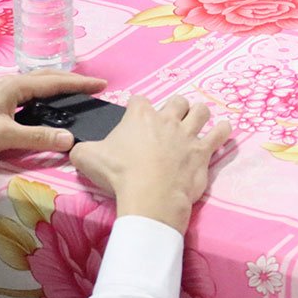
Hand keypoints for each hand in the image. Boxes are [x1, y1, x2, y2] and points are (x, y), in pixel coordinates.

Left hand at [0, 71, 107, 166]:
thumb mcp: (4, 135)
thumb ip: (38, 137)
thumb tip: (70, 139)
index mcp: (14, 85)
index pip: (55, 81)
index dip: (79, 83)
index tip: (101, 83)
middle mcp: (8, 84)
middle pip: (46, 79)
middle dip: (70, 82)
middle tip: (91, 88)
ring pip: (34, 87)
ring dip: (54, 89)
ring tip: (72, 96)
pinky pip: (25, 97)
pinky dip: (40, 99)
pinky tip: (40, 110)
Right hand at [70, 94, 231, 233]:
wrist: (150, 196)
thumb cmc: (119, 175)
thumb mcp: (87, 158)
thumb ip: (81, 148)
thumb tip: (73, 147)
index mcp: (139, 115)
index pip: (138, 100)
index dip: (136, 108)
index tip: (135, 118)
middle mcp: (167, 119)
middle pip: (176, 101)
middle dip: (174, 107)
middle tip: (170, 120)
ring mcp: (188, 134)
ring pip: (200, 111)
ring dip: (199, 114)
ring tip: (196, 120)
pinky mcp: (203, 152)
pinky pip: (220, 134)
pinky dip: (222, 131)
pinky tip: (223, 129)